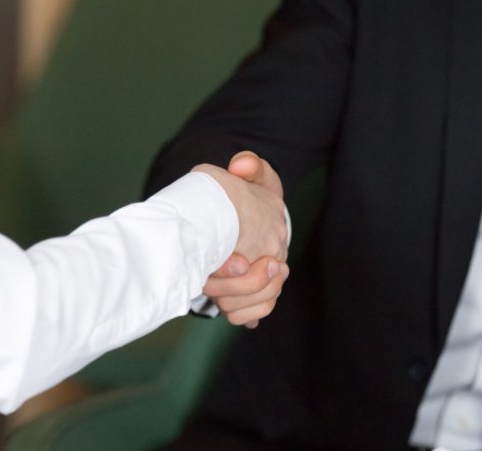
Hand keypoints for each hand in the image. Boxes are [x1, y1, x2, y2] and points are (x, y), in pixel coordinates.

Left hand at [199, 151, 288, 327]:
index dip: (234, 270)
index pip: (264, 264)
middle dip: (224, 286)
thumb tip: (241, 165)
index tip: (220, 262)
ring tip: (209, 287)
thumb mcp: (248, 174)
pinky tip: (223, 303)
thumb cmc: (242, 192)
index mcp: (274, 231)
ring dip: (229, 300)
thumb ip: (249, 165)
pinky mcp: (260, 295)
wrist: (241, 213)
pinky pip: (254, 316)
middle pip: (256, 289)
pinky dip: (238, 313)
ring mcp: (271, 279)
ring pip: (257, 306)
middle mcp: (278, 257)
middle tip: (203, 277)